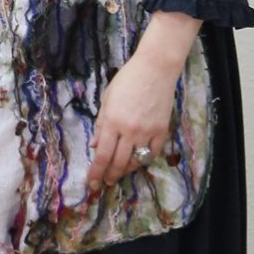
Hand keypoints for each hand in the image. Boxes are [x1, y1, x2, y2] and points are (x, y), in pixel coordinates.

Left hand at [85, 52, 181, 194]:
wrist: (155, 69)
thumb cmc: (127, 80)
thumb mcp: (107, 99)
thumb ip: (101, 124)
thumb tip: (95, 146)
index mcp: (112, 122)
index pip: (102, 156)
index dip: (96, 173)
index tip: (92, 183)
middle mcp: (129, 131)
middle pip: (118, 163)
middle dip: (109, 176)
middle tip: (104, 183)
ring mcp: (147, 133)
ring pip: (135, 162)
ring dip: (125, 171)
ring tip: (119, 173)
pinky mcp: (162, 131)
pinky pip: (152, 154)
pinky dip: (143, 160)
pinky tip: (136, 162)